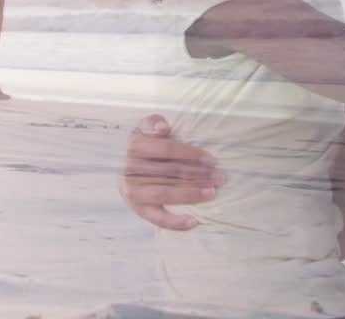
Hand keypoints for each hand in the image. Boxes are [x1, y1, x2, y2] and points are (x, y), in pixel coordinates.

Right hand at [118, 114, 223, 229]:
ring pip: (165, 194)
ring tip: (212, 192)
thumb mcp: (145, 128)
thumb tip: (163, 128)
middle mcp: (131, 170)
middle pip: (170, 172)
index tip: (210, 159)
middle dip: (198, 174)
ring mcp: (134, 192)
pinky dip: (175, 222)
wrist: (125, 169)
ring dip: (191, 194)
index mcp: (135, 146)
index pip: (166, 149)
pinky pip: (157, 218)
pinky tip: (193, 221)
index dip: (189, 154)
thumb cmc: (144, 145)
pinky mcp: (138, 209)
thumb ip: (152, 122)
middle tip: (219, 177)